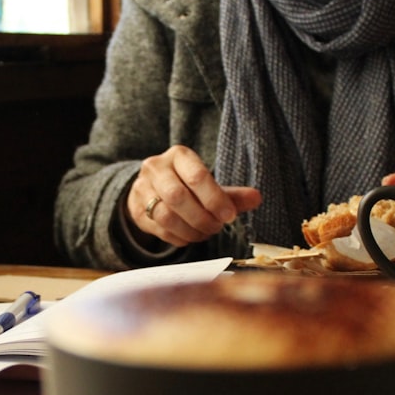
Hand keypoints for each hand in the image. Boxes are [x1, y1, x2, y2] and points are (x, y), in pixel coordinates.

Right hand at [128, 145, 260, 246]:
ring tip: (206, 232)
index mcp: (178, 156)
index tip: (229, 216)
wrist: (151, 188)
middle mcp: (156, 168)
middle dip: (202, 217)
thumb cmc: (186, 185)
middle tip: (217, 226)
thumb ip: (232, 194)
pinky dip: (180, 238)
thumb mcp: (209, 184)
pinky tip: (192, 236)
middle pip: (177, 197)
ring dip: (191, 230)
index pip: (196, 176)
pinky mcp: (137, 211)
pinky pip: (160, 230)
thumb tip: (256, 198)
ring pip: (166, 216)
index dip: (214, 199)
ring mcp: (142, 189)